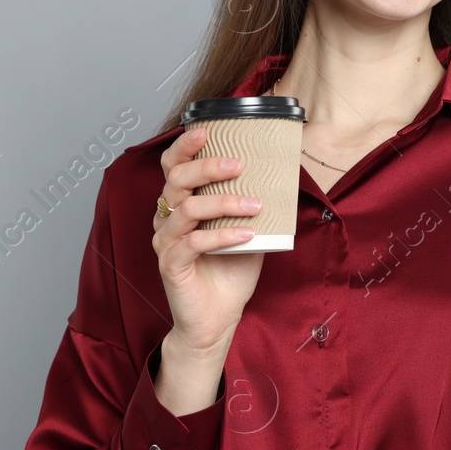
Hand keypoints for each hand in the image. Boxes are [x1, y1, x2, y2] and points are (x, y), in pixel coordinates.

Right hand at [151, 123, 266, 355]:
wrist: (217, 319)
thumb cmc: (229, 273)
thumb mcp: (248, 230)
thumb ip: (253, 205)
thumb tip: (284, 177)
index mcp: (180, 205)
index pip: (173, 166)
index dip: (184, 146)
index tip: (207, 130)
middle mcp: (167, 219)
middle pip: (176, 180)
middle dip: (208, 167)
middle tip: (239, 165)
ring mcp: (166, 243)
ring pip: (186, 210)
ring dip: (224, 202)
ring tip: (255, 205)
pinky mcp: (171, 266)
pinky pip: (193, 244)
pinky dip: (223, 235)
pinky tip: (248, 234)